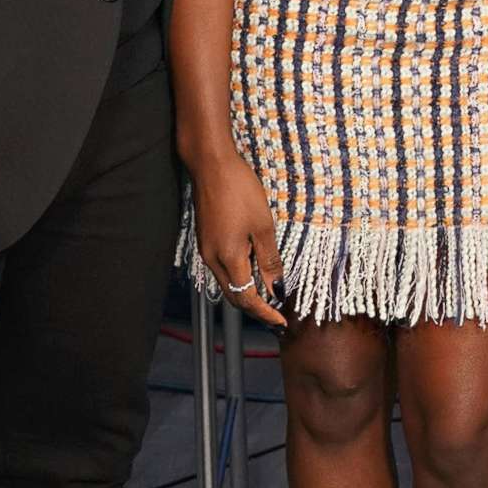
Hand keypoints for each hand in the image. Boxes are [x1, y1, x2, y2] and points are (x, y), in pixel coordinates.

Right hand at [192, 153, 287, 328]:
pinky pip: (222, 269)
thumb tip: (276, 289)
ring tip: (269, 297)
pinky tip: (253, 272)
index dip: (265, 314)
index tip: (281, 322)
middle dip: (255, 310)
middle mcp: (212, 259)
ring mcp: (206, 250)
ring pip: (227, 284)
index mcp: (228, 258)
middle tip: (276, 316)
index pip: (247, 298)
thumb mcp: (263, 226)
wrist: (211, 165)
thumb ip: (269, 260)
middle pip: (234, 296)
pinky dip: (239, 278)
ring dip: (247, 294)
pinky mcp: (206, 240)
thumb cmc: (239, 190)